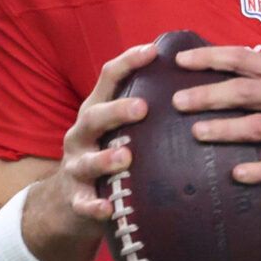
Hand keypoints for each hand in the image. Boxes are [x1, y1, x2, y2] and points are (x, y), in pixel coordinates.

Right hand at [21, 41, 160, 260]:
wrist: (68, 202)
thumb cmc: (107, 153)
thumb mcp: (117, 127)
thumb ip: (142, 106)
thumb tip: (191, 79)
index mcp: (96, 110)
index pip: (109, 79)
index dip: (128, 62)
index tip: (153, 51)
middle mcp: (82, 134)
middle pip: (94, 116)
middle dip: (117, 110)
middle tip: (143, 107)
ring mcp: (77, 167)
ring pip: (88, 161)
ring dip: (105, 158)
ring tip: (125, 157)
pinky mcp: (76, 199)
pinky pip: (83, 203)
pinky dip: (94, 206)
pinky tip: (107, 209)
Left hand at [171, 45, 260, 190]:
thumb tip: (218, 75)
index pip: (244, 58)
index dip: (210, 57)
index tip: (181, 61)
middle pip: (244, 91)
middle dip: (207, 95)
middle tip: (177, 102)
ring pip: (257, 125)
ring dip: (224, 129)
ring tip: (197, 133)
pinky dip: (256, 170)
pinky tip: (235, 174)